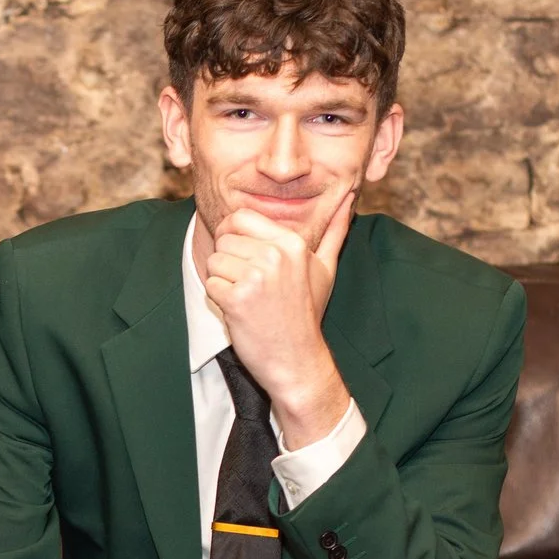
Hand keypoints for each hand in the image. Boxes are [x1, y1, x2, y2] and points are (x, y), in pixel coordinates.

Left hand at [200, 185, 356, 448]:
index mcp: (292, 243)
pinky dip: (219, 300)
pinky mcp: (237, 298)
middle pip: (223, 238)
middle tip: (247, 284)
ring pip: (214, 262)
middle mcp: (275, 255)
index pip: (239, 217)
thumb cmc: (307, 314)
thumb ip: (334, 232)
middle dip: (227, 261)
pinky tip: (240, 312)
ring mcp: (256, 276)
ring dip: (222, 282)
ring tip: (247, 298)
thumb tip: (348, 199)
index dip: (232, 235)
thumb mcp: (325, 269)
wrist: (297, 360)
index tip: (242, 256)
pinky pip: (210, 284)